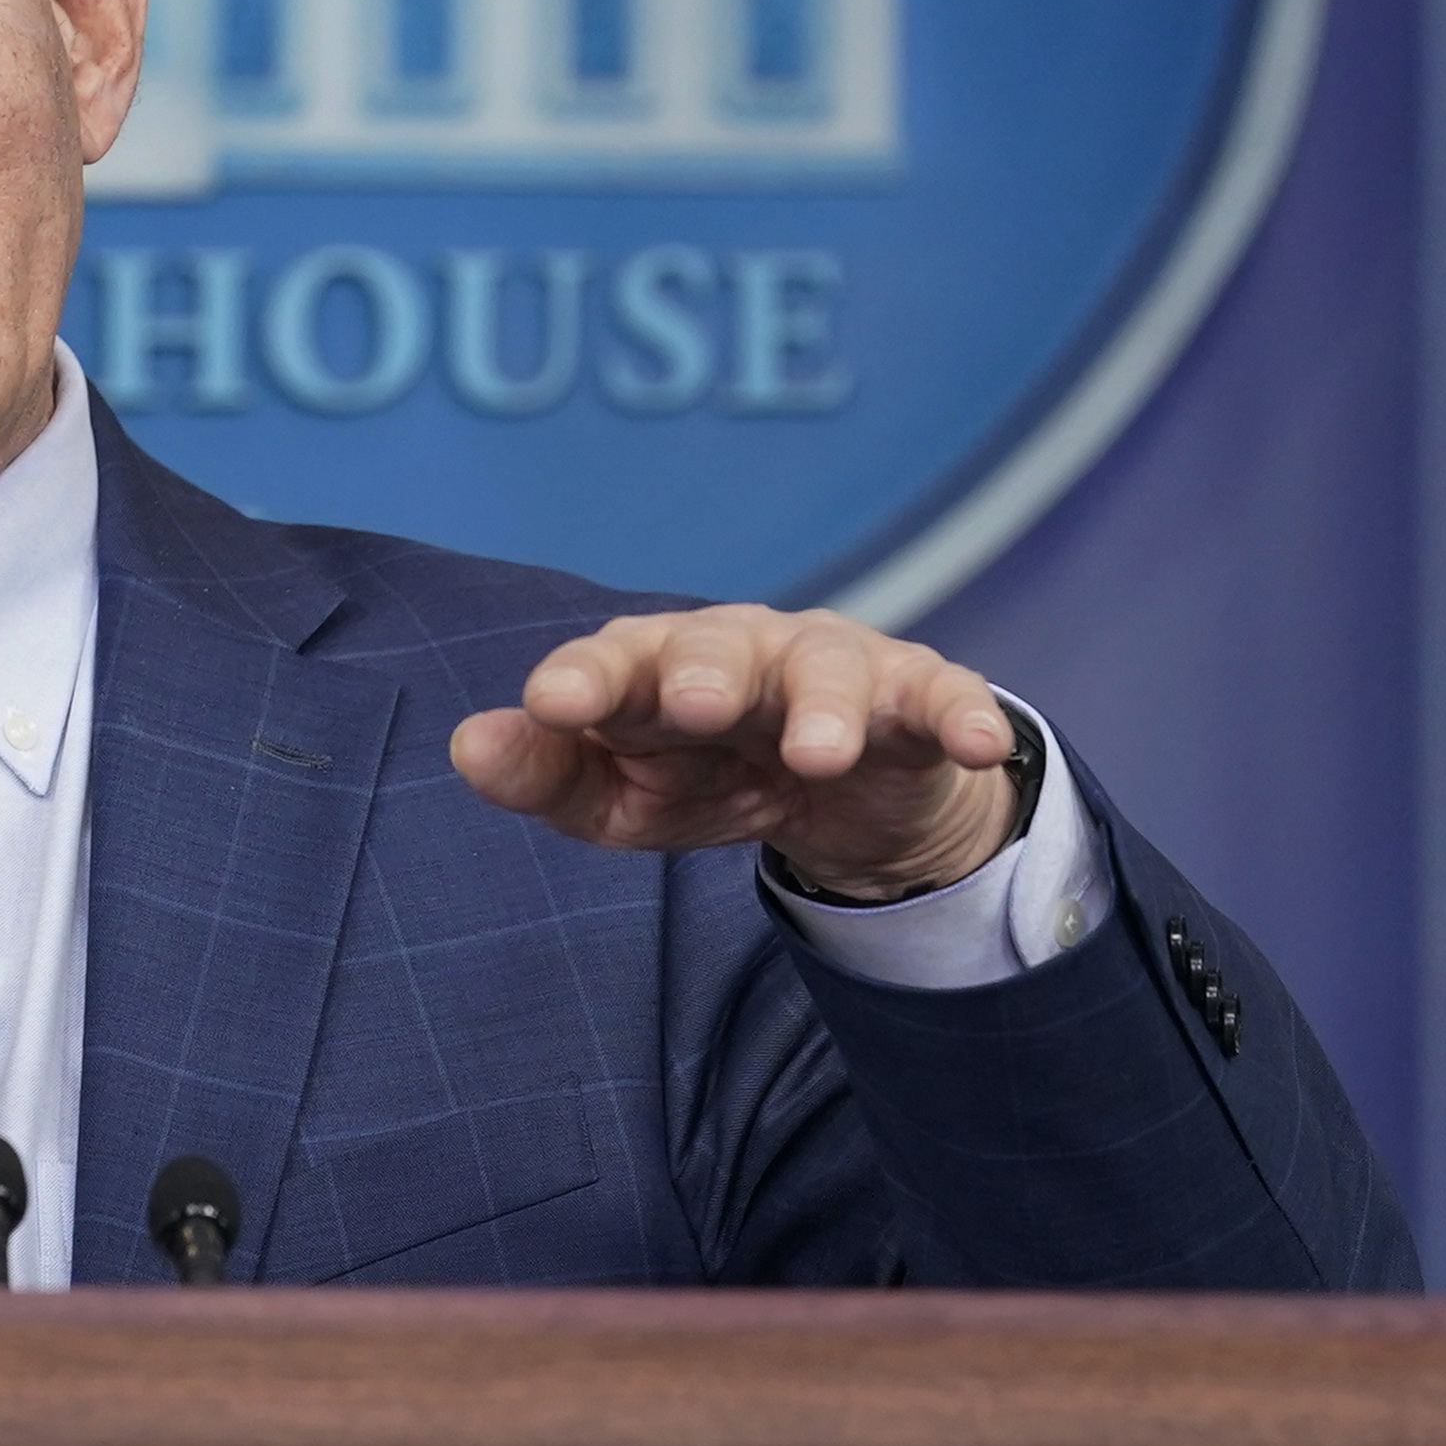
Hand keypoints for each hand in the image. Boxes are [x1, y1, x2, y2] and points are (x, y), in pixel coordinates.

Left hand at [450, 606, 1019, 900]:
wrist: (848, 795)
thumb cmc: (710, 776)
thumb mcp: (626, 798)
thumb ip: (550, 775)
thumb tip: (468, 745)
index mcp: (660, 669)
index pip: (614, 663)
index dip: (585, 680)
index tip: (550, 704)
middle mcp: (746, 651)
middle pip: (719, 646)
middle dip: (704, 670)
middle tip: (692, 706)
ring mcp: (836, 668)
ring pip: (830, 669)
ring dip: (824, 706)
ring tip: (818, 753)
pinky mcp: (917, 698)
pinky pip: (942, 698)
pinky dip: (961, 711)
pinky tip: (977, 738)